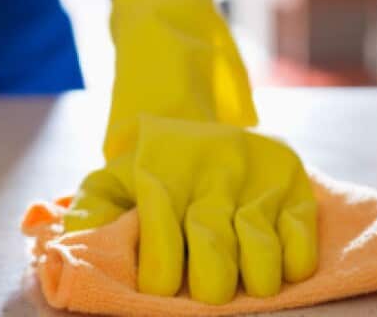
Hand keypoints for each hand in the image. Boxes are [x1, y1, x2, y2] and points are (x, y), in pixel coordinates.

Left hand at [63, 0, 317, 303]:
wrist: (181, 83)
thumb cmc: (146, 154)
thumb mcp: (112, 175)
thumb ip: (95, 212)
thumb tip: (74, 244)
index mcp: (159, 176)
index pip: (162, 245)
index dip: (163, 278)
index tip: (162, 288)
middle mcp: (206, 171)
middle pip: (213, 251)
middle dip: (211, 285)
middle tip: (208, 294)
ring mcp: (251, 172)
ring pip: (260, 245)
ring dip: (255, 278)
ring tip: (245, 284)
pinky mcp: (290, 174)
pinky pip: (301, 228)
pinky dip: (294, 258)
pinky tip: (280, 266)